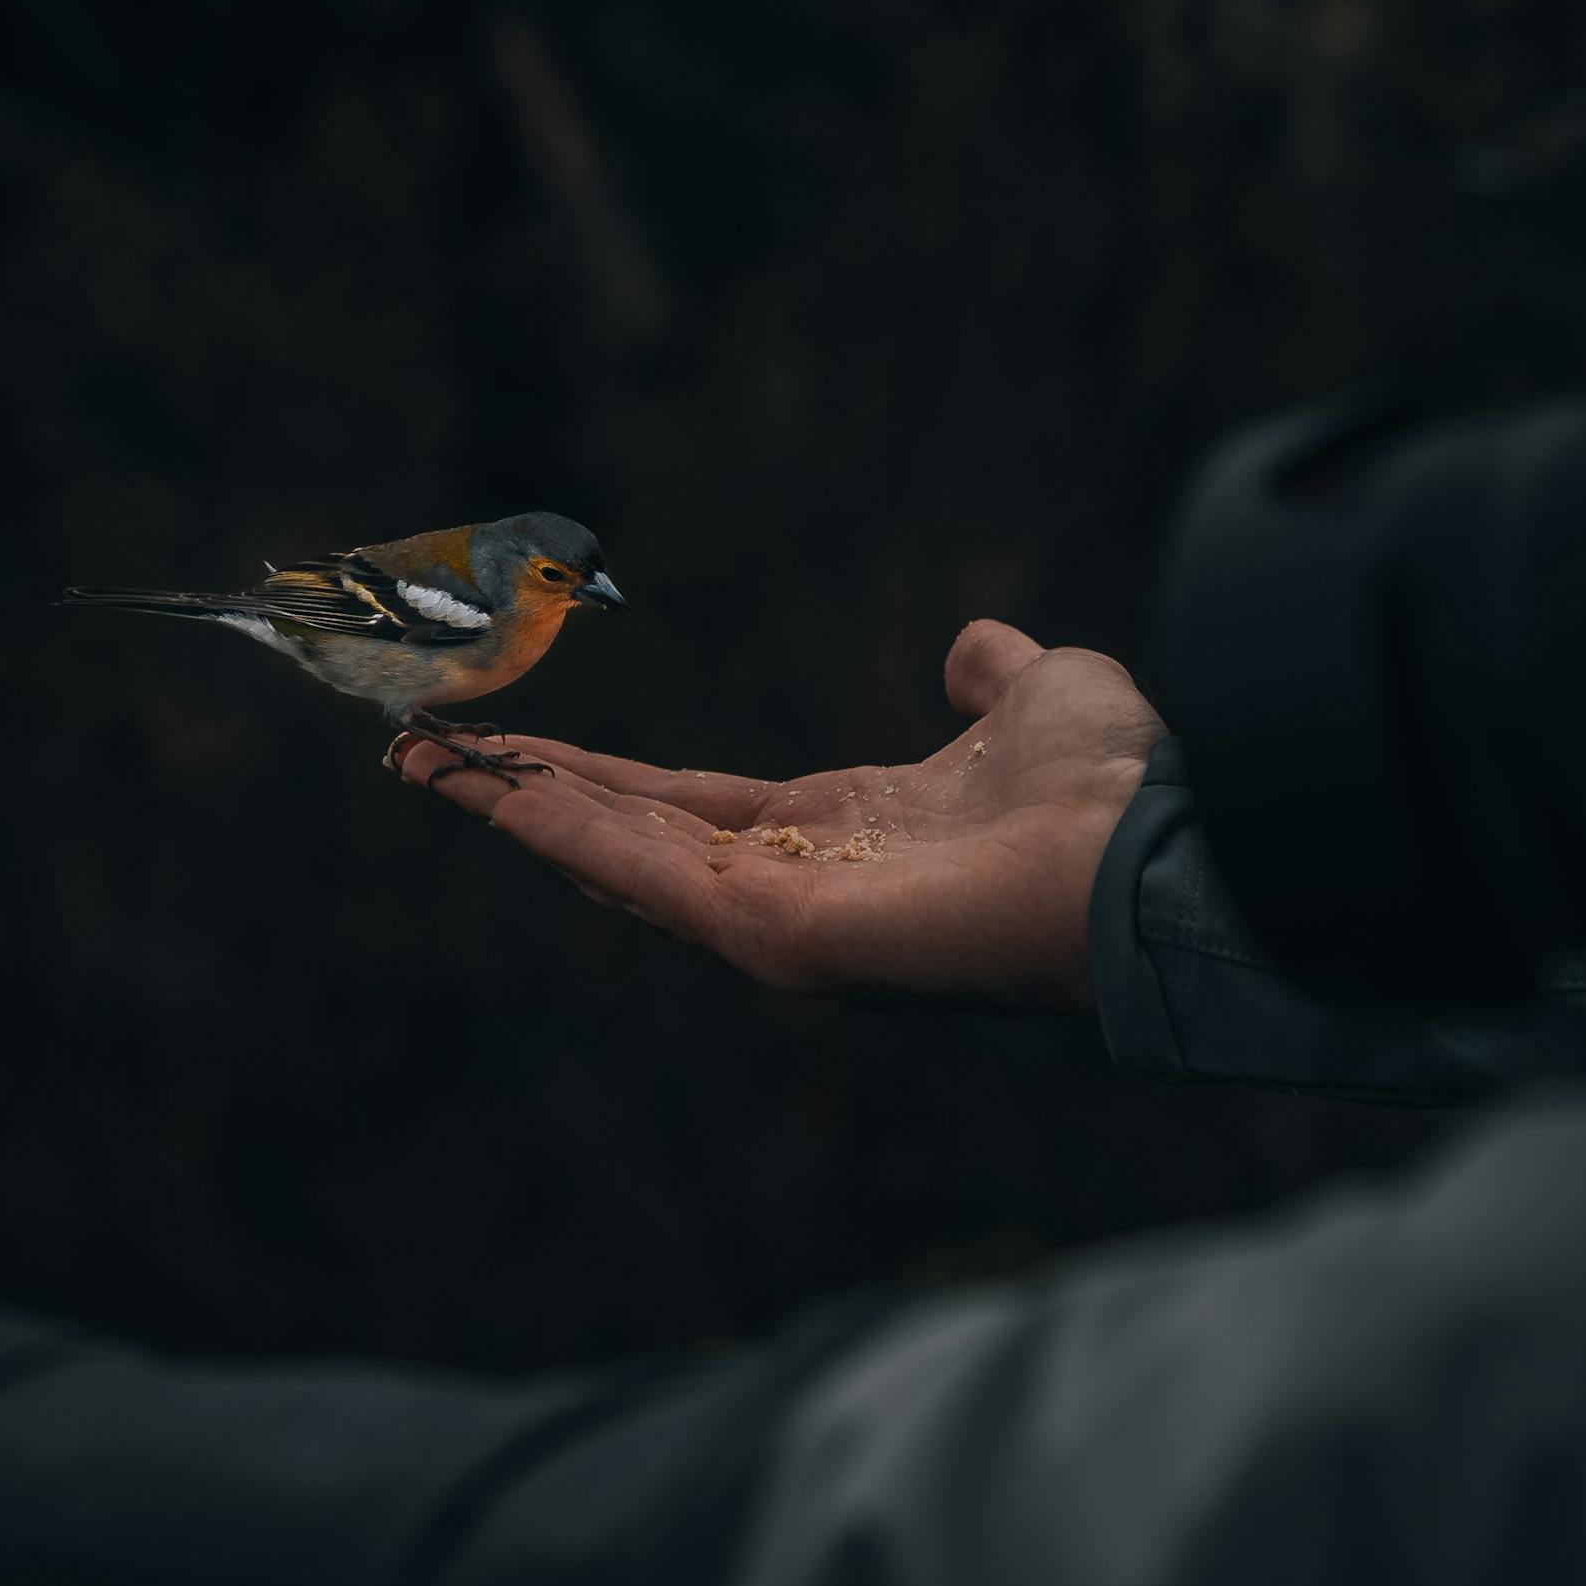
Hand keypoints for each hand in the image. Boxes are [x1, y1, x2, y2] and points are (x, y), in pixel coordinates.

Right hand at [388, 620, 1165, 1011]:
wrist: (1162, 850)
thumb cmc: (1115, 786)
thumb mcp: (1042, 694)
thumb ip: (993, 675)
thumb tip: (977, 647)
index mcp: (846, 833)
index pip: (692, 806)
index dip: (603, 775)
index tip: (519, 743)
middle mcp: (801, 885)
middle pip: (630, 833)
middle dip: (526, 793)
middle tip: (424, 754)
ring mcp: (784, 921)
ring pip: (620, 857)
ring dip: (518, 808)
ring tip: (423, 764)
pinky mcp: (782, 938)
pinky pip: (653, 878)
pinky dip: (566, 831)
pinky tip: (493, 790)